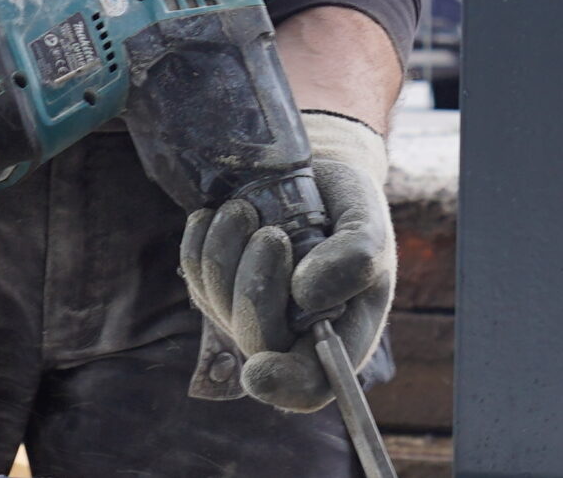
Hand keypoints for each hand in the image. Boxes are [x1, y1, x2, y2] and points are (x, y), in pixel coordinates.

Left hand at [179, 112, 393, 413]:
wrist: (315, 178)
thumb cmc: (349, 210)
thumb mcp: (368, 225)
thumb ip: (355, 259)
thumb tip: (305, 296)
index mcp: (337, 337)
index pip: (309, 385)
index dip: (283, 385)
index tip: (258, 370)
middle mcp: (289, 336)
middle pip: (255, 338)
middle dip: (256, 285)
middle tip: (272, 235)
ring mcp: (246, 314)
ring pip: (217, 299)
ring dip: (227, 247)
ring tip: (247, 209)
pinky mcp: (215, 286)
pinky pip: (193, 269)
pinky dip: (203, 236)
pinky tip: (224, 215)